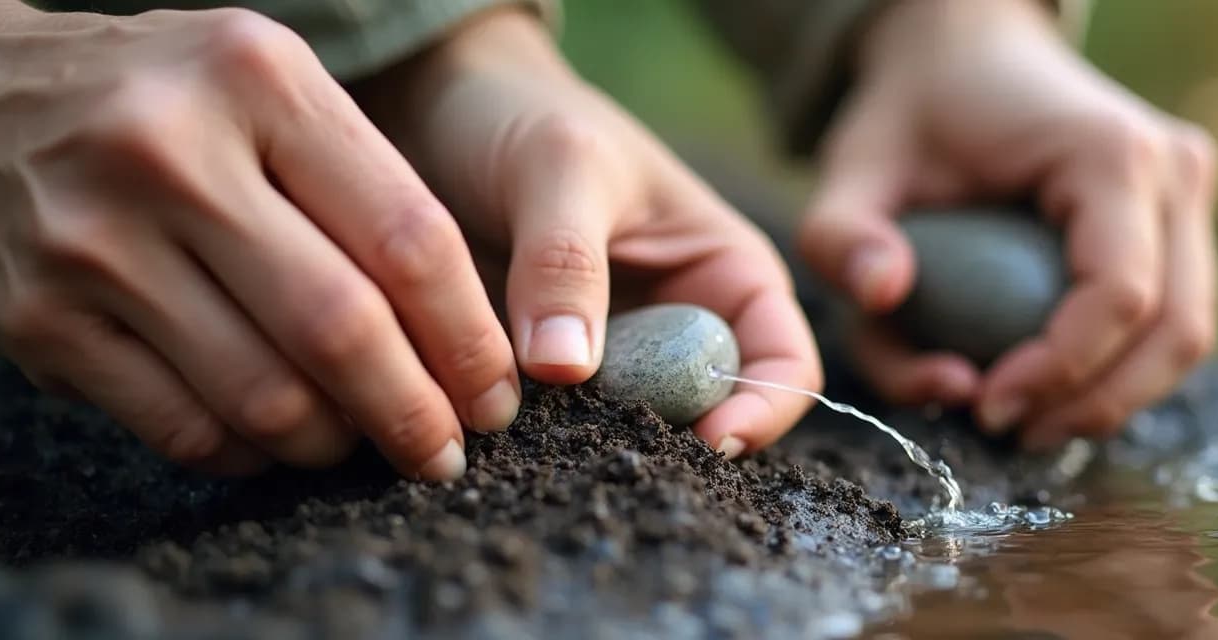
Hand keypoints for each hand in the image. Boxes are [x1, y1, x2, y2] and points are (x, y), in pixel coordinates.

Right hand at [0, 6, 518, 479]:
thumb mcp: (269, 86)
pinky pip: (180, 424)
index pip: (408, 238)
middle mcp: (173, 153)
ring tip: (360, 443)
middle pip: (342, 328)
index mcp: (260, 82)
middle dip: (415, 412)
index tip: (496, 393)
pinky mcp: (40, 317)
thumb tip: (463, 333)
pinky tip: (273, 441)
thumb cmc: (166, 96)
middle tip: (446, 452)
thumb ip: (366, 182)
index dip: (467, 337)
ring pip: (263, 393)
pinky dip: (246, 452)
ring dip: (333, 441)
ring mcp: (95, 239)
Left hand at [354, 8, 820, 455]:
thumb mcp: (559, 166)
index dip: (763, 409)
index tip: (709, 439)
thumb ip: (566, 259)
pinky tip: (489, 427)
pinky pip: (551, 432)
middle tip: (608, 453)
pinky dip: (529, 439)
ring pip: (625, 437)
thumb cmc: (524, 117)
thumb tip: (565, 367)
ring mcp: (610, 361)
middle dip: (669, 445)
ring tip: (538, 440)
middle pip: (707, 416)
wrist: (435, 114)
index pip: (783, 363)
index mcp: (725, 272)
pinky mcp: (544, 382)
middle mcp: (679, 328)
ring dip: (590, 448)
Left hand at [798, 0, 1217, 448]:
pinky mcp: (1178, 223)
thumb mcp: (855, 163)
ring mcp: (1186, 197)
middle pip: (1176, 329)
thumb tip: (882, 294)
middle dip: (1094, 404)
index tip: (984, 404)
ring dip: (1112, 398)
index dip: (1061, 371)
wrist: (967, 53)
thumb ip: (842, 231)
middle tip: (1006, 430)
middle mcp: (1172, 171)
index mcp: (1108, 152)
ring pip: (1185, 334)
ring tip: (1025, 423)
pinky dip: (1116, 369)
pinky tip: (1045, 389)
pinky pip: (1168, 318)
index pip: (1120, 293)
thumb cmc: (913, 112)